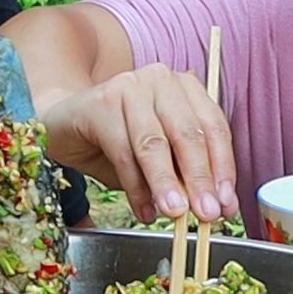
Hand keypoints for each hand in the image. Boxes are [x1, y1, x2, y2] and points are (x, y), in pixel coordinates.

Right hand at [39, 63, 237, 222]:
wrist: (65, 125)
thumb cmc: (118, 141)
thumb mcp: (161, 159)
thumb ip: (186, 176)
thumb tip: (217, 207)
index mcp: (185, 88)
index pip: (214, 127)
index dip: (223, 168)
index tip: (227, 203)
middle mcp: (161, 79)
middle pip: (187, 134)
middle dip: (199, 179)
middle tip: (207, 213)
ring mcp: (130, 86)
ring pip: (154, 144)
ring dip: (167, 184)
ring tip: (175, 214)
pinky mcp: (101, 103)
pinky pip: (123, 152)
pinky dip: (136, 187)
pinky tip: (144, 210)